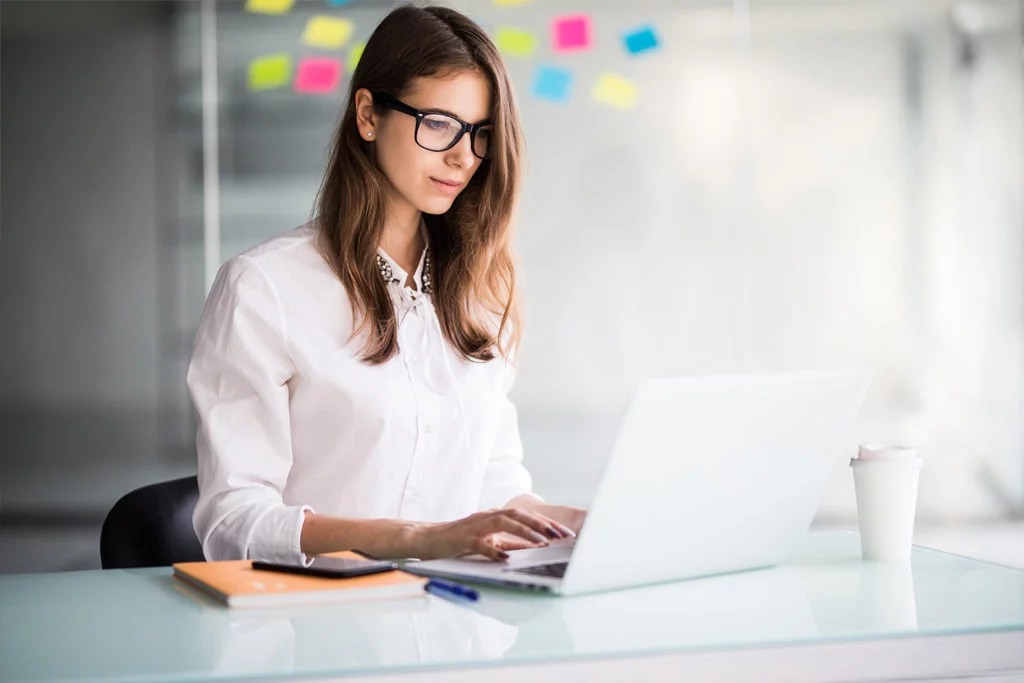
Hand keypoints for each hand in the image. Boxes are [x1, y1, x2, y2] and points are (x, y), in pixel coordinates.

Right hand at [414, 508, 575, 560]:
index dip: (547, 523)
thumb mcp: (490, 540)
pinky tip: (506, 557)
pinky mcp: (463, 539)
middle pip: (519, 514)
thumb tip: (536, 545)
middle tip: (562, 536)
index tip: (566, 534)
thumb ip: (511, 542)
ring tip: (543, 540)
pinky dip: (494, 549)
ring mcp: (476, 526)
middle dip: (542, 524)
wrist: (427, 538)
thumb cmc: (460, 540)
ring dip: (525, 531)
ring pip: (504, 523)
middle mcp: (488, 517)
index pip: (526, 516)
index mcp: (496, 516)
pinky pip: (481, 544)